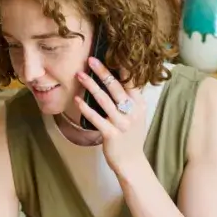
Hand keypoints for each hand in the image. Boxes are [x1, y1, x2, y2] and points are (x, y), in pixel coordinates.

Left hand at [75, 56, 150, 174]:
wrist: (131, 162)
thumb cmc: (130, 137)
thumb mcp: (136, 116)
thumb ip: (129, 100)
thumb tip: (117, 80)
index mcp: (140, 104)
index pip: (131, 81)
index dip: (121, 67)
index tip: (110, 54)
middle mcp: (132, 112)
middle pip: (116, 87)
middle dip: (102, 72)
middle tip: (90, 60)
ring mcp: (122, 123)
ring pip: (103, 100)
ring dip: (90, 86)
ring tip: (79, 75)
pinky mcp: (110, 134)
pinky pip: (95, 118)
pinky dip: (85, 107)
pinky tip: (77, 99)